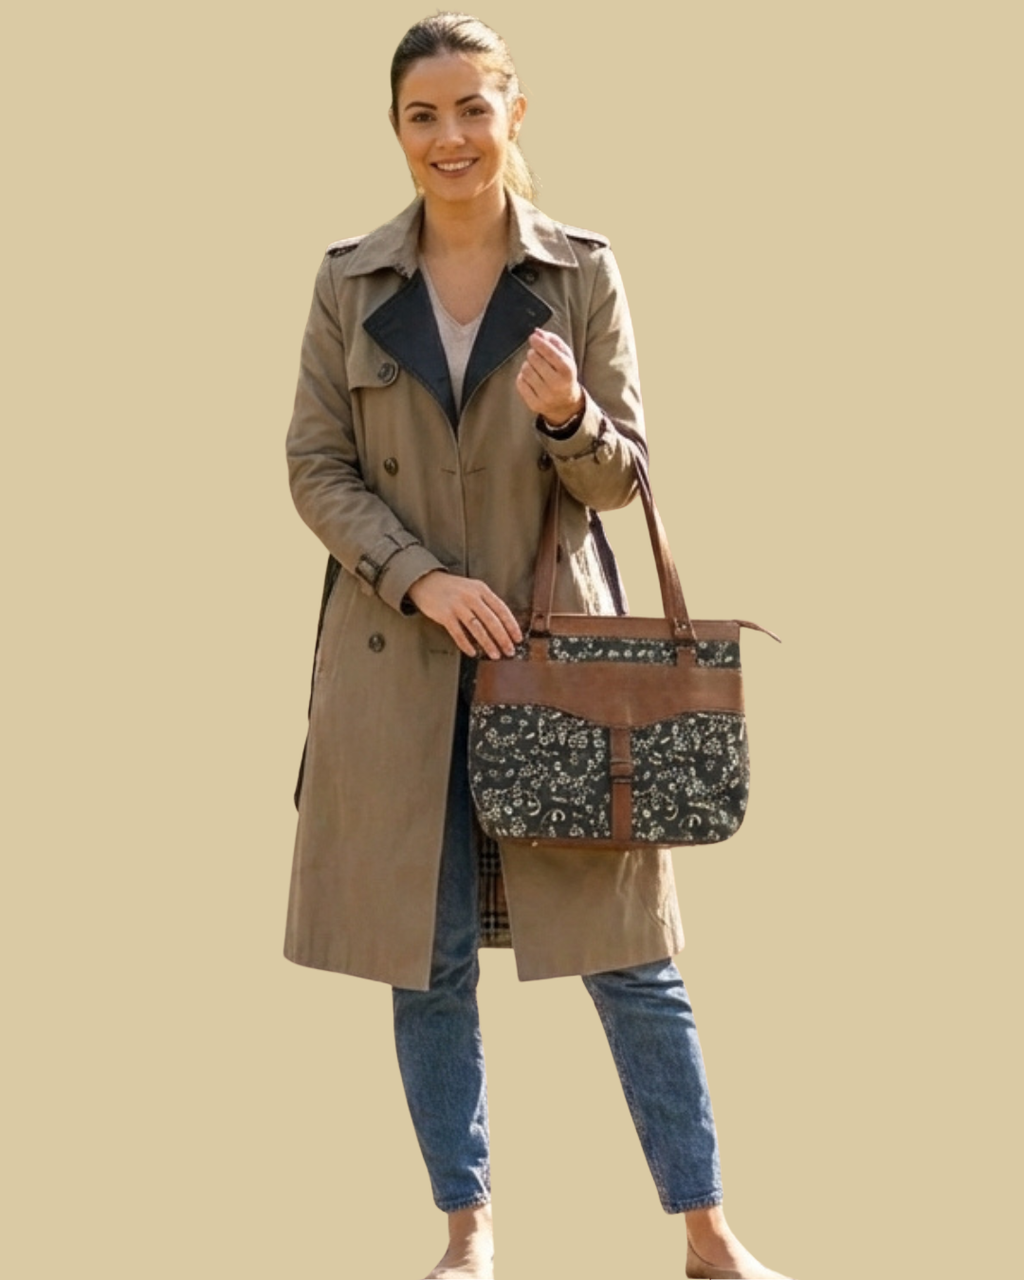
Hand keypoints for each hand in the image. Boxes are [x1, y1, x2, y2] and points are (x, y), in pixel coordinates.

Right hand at [407, 571, 522, 658]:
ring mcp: (457, 606)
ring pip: (477, 628)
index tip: (517, 638)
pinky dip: (466, 645)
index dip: (511, 625)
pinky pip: (459, 633)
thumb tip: (502, 624)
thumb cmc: (452, 588)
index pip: (502, 609)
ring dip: (488, 644)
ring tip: (495, 655)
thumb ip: (486, 602)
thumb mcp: (472, 588)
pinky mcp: (445, 615)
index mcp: (481, 589)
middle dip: (503, 638)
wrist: (426, 581)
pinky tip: (472, 652)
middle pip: (492, 621)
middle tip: (509, 651)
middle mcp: (471, 596)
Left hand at [515, 328, 584, 425]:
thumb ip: (553, 341)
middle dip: (533, 353)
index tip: (533, 338)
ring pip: (525, 370)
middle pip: (534, 359)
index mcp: (567, 370)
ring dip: (527, 365)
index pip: (549, 352)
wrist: (565, 403)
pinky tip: (531, 379)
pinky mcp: (534, 404)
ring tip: (535, 368)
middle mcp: (557, 384)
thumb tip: (537, 332)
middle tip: (536, 355)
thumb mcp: (566, 356)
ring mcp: (545, 396)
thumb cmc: (564, 374)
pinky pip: (520, 383)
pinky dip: (523, 377)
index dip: (538, 342)